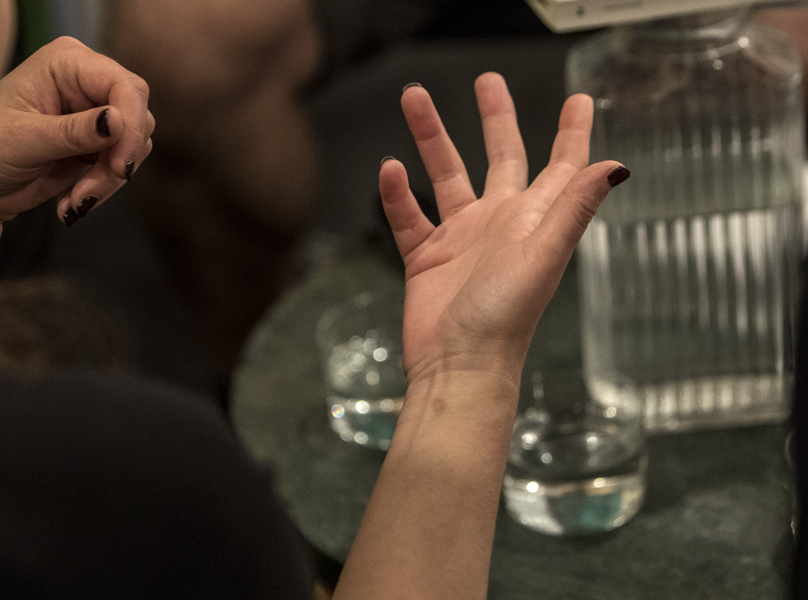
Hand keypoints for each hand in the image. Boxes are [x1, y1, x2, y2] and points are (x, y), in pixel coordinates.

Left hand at [0, 37, 154, 226]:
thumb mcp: (25, 140)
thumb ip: (74, 131)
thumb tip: (118, 121)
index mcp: (66, 64)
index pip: (124, 85)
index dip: (130, 124)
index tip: (120, 165)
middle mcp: (86, 82)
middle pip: (136, 115)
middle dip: (119, 159)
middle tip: (90, 191)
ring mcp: (95, 113)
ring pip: (134, 144)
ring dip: (110, 179)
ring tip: (74, 200)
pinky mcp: (99, 143)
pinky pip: (123, 164)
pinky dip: (104, 187)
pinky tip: (73, 201)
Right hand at [380, 73, 627, 385]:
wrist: (457, 364)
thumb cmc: (503, 318)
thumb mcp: (543, 255)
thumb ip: (574, 207)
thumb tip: (616, 165)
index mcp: (533, 220)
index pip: (560, 166)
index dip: (572, 133)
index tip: (579, 100)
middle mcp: (499, 223)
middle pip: (499, 156)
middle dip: (495, 118)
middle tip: (488, 81)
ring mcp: (462, 239)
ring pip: (445, 175)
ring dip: (431, 137)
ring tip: (415, 100)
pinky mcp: (427, 258)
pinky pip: (410, 216)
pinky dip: (398, 194)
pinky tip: (389, 170)